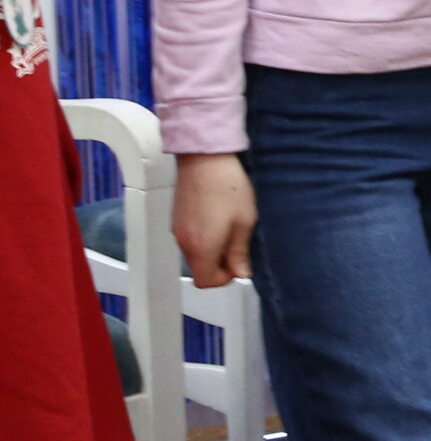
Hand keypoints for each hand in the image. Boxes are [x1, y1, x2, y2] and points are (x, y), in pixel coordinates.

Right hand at [172, 153, 257, 289]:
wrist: (205, 159)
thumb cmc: (226, 186)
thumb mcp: (244, 221)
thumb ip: (240, 251)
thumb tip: (241, 272)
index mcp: (201, 247)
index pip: (205, 282)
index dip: (224, 279)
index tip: (238, 265)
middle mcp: (184, 242)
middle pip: (199, 268)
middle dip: (219, 264)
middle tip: (238, 247)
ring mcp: (177, 229)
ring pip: (194, 253)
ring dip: (212, 249)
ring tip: (231, 228)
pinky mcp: (176, 218)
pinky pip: (189, 238)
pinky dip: (203, 237)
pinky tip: (219, 218)